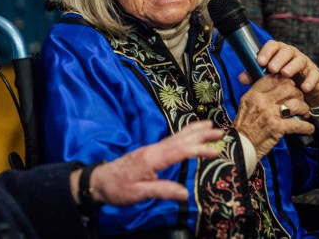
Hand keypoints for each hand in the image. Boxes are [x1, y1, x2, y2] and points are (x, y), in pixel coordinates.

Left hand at [84, 120, 223, 204]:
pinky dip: (183, 135)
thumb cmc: (118, 189)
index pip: (180, 151)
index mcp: (152, 158)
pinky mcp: (150, 152)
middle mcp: (154, 150)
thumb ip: (162, 191)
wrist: (99, 181)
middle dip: (200, 134)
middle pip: (180, 139)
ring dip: (193, 130)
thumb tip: (185, 193)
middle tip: (219, 130)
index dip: (198, 150)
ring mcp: (151, 149)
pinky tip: (188, 135)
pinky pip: (171, 140)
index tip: (216, 151)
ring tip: (208, 125)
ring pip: (176, 137)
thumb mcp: (139, 193)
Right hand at [233, 74, 315, 158]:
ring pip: (295, 103)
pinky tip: (309, 128)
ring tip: (305, 113)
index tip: (290, 86)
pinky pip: (297, 124)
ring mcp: (269, 114)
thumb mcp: (246, 106)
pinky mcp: (277, 128)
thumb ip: (258, 96)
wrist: (239, 146)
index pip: (273, 78)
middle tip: (300, 100)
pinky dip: (306, 126)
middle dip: (298, 94)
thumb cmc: (242, 128)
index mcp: (253, 94)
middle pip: (287, 88)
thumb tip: (274, 91)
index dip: (285, 80)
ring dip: (304, 108)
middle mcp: (261, 101)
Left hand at [238, 40, 318, 108]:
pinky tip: (304, 88)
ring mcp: (304, 62)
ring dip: (292, 67)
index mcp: (278, 52)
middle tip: (272, 68)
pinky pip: (314, 74)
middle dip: (278, 59)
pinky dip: (309, 80)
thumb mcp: (267, 77)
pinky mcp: (314, 72)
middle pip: (286, 51)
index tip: (260, 62)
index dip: (266, 52)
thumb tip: (241, 78)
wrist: (303, 86)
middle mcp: (291, 54)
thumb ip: (255, 76)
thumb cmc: (281, 78)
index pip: (272, 46)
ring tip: (285, 74)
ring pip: (299, 60)